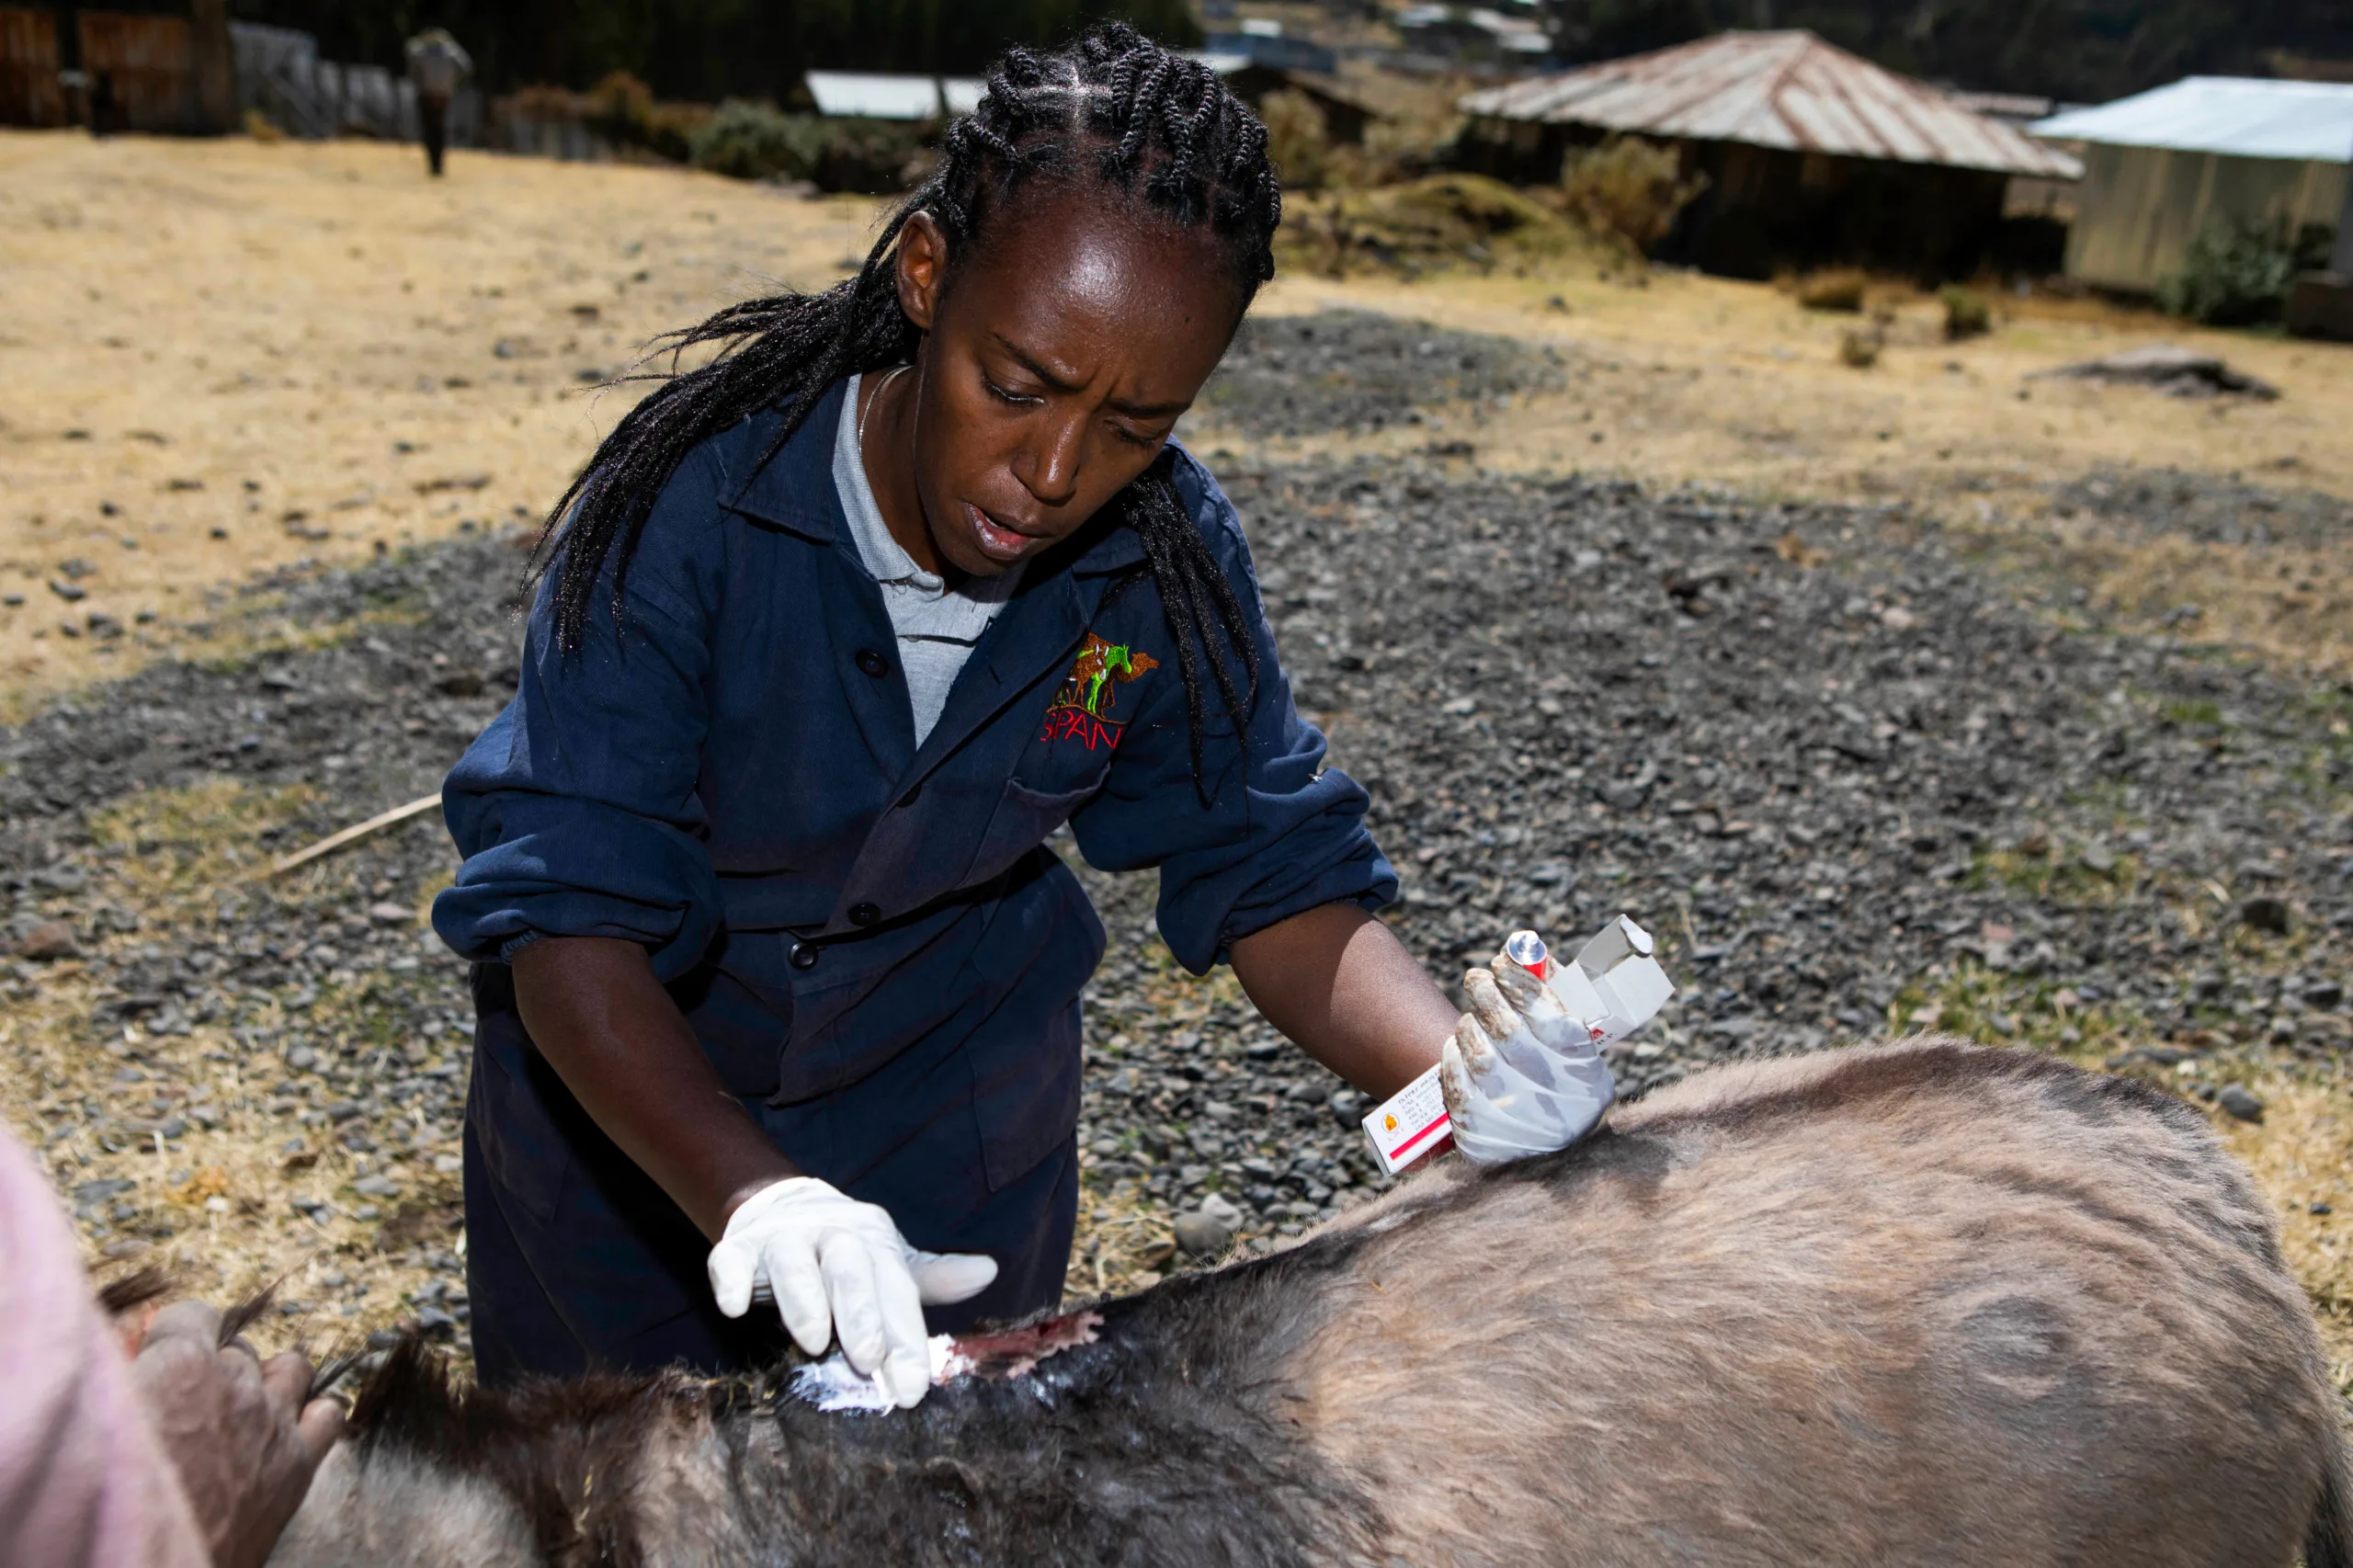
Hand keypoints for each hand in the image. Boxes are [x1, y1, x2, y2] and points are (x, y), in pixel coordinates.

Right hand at [127, 1301, 345, 1567]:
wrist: (143, 1565)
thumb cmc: (105, 1497)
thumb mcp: (97, 1420)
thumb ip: (122, 1379)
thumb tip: (130, 1359)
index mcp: (180, 1365)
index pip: (193, 1314)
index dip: (178, 1331)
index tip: (167, 1347)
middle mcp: (235, 1383)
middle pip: (236, 1350)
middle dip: (216, 1367)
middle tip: (192, 1399)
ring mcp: (272, 1422)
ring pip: (290, 1369)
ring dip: (268, 1381)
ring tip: (244, 1405)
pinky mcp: (297, 1464)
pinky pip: (328, 1416)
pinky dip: (312, 1416)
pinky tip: (289, 1428)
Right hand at [707, 1176, 997, 1407]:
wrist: (785, 1207)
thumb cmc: (848, 1253)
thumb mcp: (891, 1263)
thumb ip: (932, 1278)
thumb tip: (988, 1272)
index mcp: (873, 1242)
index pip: (896, 1290)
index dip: (906, 1339)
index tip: (914, 1388)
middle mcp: (831, 1236)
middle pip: (850, 1269)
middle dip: (861, 1313)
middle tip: (871, 1359)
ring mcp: (783, 1240)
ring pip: (793, 1262)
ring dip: (803, 1298)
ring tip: (812, 1339)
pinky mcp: (738, 1248)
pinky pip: (729, 1259)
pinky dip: (730, 1279)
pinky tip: (733, 1307)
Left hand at [1438, 933, 1616, 1164]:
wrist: (1547, 1156)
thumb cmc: (1561, 1083)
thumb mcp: (1575, 1048)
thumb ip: (1555, 997)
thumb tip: (1523, 945)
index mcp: (1585, 1076)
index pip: (1551, 1019)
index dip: (1522, 985)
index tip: (1502, 963)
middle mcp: (1555, 1103)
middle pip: (1509, 1033)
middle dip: (1488, 995)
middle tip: (1478, 978)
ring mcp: (1517, 1123)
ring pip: (1480, 1056)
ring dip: (1471, 1025)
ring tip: (1473, 1018)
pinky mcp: (1482, 1137)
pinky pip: (1457, 1084)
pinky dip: (1454, 1058)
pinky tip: (1458, 1046)